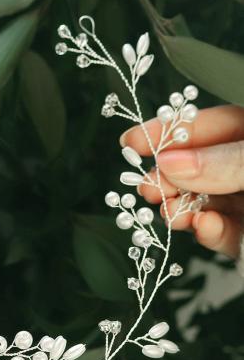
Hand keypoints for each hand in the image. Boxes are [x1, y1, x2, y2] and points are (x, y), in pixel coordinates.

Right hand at [121, 105, 243, 257]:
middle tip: (147, 187)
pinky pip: (227, 233)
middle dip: (170, 177)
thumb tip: (168, 162)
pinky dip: (210, 232)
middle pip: (200, 167)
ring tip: (170, 213)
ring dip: (182, 208)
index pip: (209, 126)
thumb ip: (225, 161)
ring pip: (206, 202)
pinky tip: (202, 226)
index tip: (130, 143)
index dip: (169, 131)